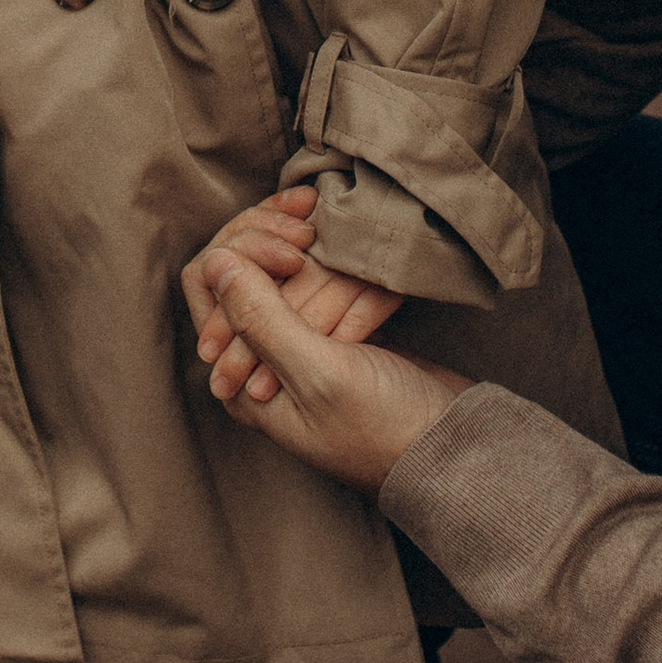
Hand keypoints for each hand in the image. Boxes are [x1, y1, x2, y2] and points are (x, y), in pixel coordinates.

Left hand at [194, 182, 403, 403]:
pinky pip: (312, 281)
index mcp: (239, 379)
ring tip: (320, 213)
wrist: (453, 449)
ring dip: (296, 238)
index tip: (294, 249)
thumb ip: (261, 318)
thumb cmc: (384, 425)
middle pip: (239, 271)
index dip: (240, 252)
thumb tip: (215, 261)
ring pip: (276, 270)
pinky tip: (337, 230)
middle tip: (309, 226)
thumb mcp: (318, 372)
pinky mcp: (334, 336)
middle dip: (268, 238)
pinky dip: (323, 255)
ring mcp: (298, 347)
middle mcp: (259, 361)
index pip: (208, 287)